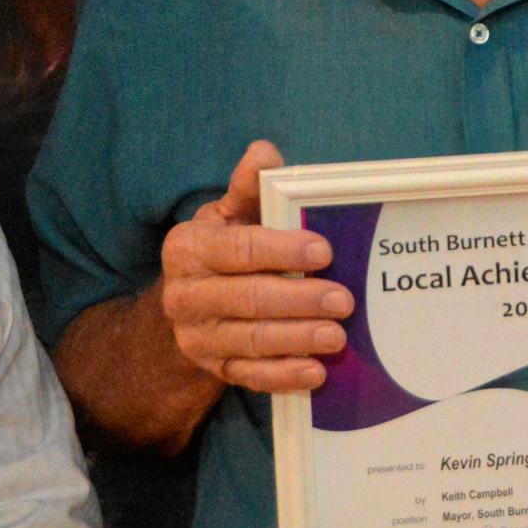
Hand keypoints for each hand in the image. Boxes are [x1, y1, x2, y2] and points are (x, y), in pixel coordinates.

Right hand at [155, 140, 352, 392]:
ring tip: (337, 336)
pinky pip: (248, 375)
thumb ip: (248, 186)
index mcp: (187, 248)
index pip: (238, 250)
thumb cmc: (223, 246)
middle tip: (344, 300)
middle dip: (299, 300)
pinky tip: (315, 372)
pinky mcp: (212, 367)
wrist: (191, 300)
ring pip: (250, 340)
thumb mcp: (230, 213)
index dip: (282, 251)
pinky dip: (282, 376)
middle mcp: (184, 295)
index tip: (324, 252)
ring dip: (297, 339)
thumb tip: (264, 151)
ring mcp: (196, 336)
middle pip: (248, 299)